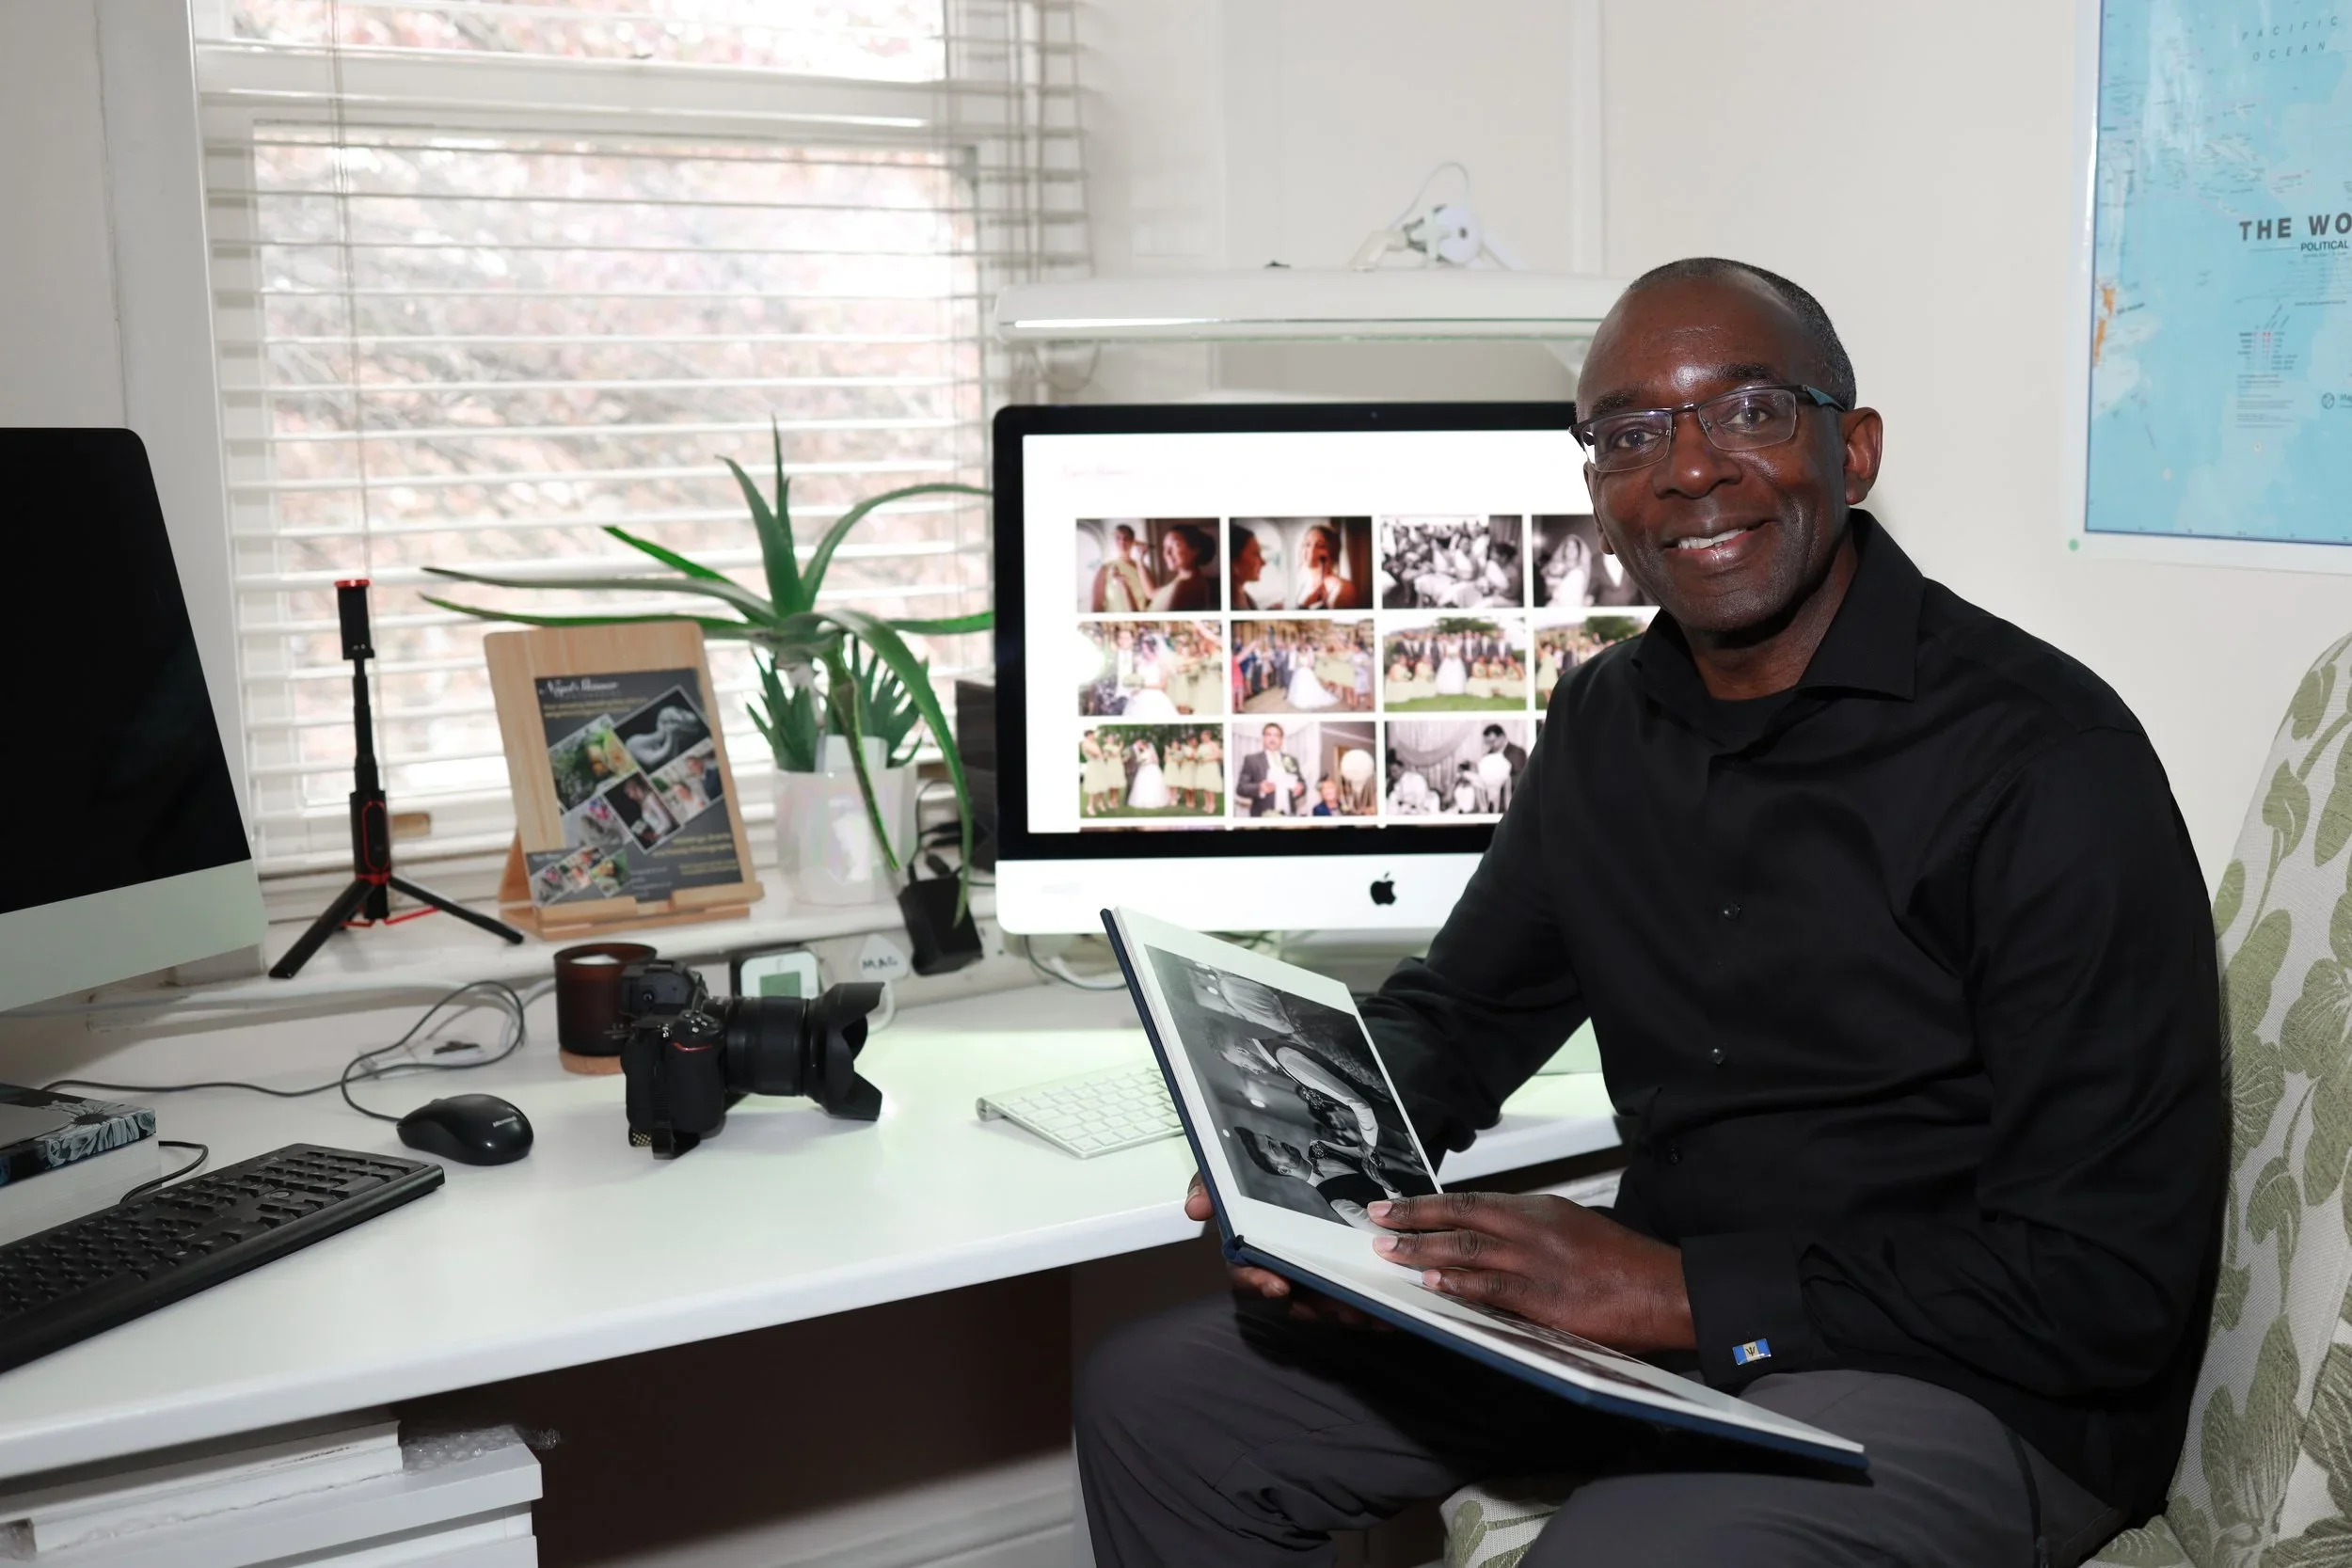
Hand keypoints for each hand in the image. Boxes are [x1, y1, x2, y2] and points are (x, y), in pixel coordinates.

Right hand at [1186, 1172, 1380, 1326]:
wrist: (1307, 1161)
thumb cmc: (1258, 1177)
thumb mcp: (1230, 1172)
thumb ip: (1209, 1185)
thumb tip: (1194, 1207)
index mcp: (1252, 1249)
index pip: (1247, 1273)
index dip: (1259, 1282)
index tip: (1278, 1284)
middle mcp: (1282, 1267)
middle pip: (1294, 1297)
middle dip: (1317, 1305)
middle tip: (1341, 1304)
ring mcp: (1312, 1273)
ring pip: (1327, 1302)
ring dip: (1347, 1309)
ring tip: (1370, 1308)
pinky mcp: (1342, 1274)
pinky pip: (1354, 1296)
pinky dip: (1370, 1306)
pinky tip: (1388, 1310)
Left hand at [1369, 1192, 1693, 1353]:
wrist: (1665, 1287)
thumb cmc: (1622, 1262)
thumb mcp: (1573, 1228)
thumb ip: (1531, 1230)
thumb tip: (1487, 1237)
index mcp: (1539, 1208)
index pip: (1471, 1201)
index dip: (1428, 1203)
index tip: (1395, 1205)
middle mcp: (1532, 1228)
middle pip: (1460, 1216)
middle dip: (1413, 1218)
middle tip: (1377, 1219)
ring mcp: (1537, 1262)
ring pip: (1468, 1249)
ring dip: (1423, 1250)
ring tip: (1388, 1251)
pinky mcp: (1545, 1298)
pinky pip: (1492, 1288)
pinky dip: (1459, 1285)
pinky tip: (1431, 1285)